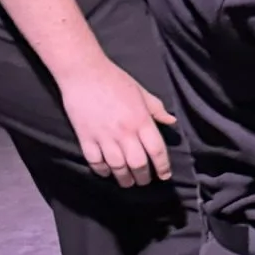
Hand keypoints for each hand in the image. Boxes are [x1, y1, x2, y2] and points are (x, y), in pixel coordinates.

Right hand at [59, 57, 177, 187]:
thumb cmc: (115, 80)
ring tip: (128, 182)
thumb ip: (156, 109)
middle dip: (143, 178)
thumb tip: (171, 121)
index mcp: (141, 120)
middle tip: (144, 181)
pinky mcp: (85, 137)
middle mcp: (124, 132)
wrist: (83, 71)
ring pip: (118, 167)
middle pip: (138, 164)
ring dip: (124, 179)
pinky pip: (95, 162)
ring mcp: (104, 136)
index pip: (157, 150)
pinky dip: (102, 171)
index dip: (163, 166)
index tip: (164, 175)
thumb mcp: (141, 92)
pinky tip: (107, 172)